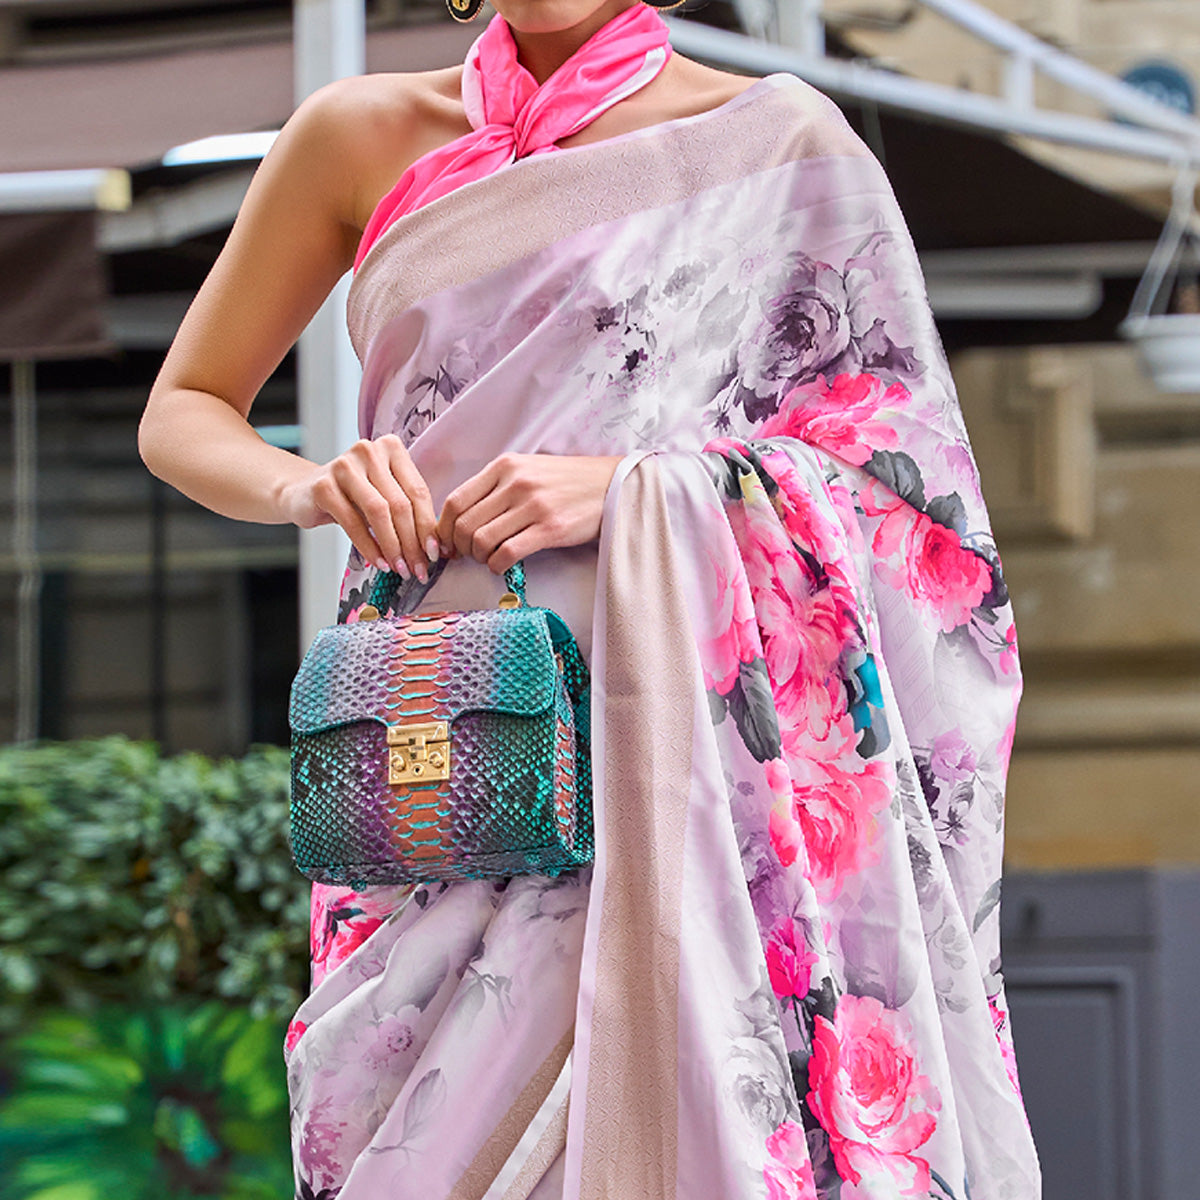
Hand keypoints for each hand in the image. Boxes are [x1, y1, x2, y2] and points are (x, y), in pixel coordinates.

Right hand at [277, 435, 438, 580]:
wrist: (303, 492)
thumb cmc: (351, 496)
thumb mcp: (383, 494)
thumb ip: (408, 509)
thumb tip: (434, 546)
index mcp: (391, 448)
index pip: (418, 491)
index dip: (429, 526)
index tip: (435, 553)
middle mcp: (369, 451)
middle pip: (401, 503)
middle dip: (413, 542)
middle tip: (418, 568)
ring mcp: (344, 466)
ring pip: (379, 512)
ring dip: (393, 546)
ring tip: (400, 568)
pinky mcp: (324, 486)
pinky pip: (354, 523)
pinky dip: (369, 547)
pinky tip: (378, 562)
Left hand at [436, 452, 622, 572]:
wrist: (612, 484)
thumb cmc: (568, 481)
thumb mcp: (528, 469)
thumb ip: (496, 487)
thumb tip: (464, 518)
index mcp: (505, 466)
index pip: (456, 501)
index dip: (444, 529)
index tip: (448, 543)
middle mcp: (515, 482)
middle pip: (464, 524)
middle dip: (460, 548)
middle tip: (469, 556)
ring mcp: (533, 505)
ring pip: (482, 540)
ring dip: (479, 558)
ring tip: (489, 559)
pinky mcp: (550, 528)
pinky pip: (506, 553)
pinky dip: (496, 565)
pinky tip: (502, 565)